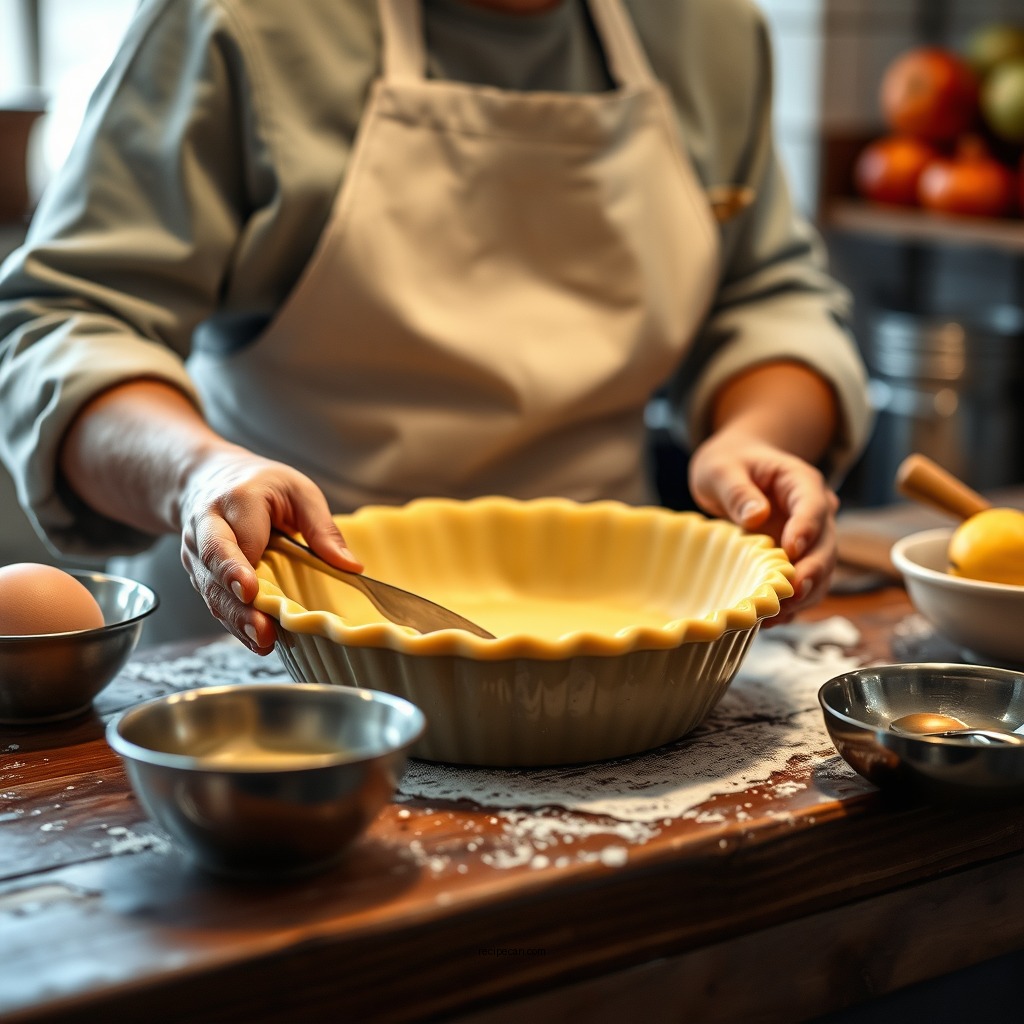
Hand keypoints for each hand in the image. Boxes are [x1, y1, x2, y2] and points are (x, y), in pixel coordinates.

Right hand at [59, 380, 360, 656]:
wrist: (205, 479)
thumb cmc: (260, 485)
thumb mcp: (298, 491)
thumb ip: (321, 527)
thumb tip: (351, 566)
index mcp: (236, 500)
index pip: (236, 536)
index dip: (238, 567)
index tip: (251, 589)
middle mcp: (207, 526)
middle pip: (214, 564)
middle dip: (235, 599)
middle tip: (260, 627)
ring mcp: (197, 553)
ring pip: (211, 589)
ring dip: (236, 619)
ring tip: (263, 640)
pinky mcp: (199, 574)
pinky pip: (215, 600)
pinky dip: (235, 623)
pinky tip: (256, 640)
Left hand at [688, 430, 838, 623]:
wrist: (735, 469)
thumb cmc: (729, 464)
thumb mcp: (722, 469)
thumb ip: (738, 490)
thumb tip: (757, 516)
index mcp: (801, 483)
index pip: (813, 506)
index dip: (806, 529)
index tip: (791, 550)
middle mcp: (814, 513)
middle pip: (825, 545)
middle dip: (812, 571)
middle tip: (793, 592)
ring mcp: (809, 539)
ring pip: (820, 572)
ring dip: (804, 596)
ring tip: (778, 615)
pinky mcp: (796, 561)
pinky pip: (802, 586)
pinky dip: (791, 606)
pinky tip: (770, 621)